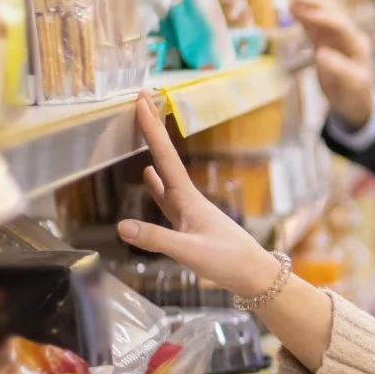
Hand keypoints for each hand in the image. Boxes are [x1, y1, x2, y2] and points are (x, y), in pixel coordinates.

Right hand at [118, 93, 281, 297]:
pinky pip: (167, 198)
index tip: (141, 99)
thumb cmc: (226, 261)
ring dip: (152, 154)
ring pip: (166, 175)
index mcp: (188, 198)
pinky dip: (156, 186)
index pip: (164, 156)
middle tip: (141, 102)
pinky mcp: (190, 224)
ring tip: (141, 134)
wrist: (253, 274)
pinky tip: (149, 178)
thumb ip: (155, 239)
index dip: (151, 128)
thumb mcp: (188, 251)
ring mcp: (189, 210)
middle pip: (165, 157)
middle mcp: (188, 198)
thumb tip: (121, 226)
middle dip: (152, 130)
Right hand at [289, 0, 374, 128]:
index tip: (305, 16)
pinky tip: (292, 11)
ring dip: (308, 7)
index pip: (340, 26)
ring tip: (291, 2)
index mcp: (358, 46)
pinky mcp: (325, 42)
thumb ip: (338, 70)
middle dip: (314, 6)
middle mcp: (348, 37)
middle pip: (332, 14)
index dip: (323, 19)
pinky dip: (304, 17)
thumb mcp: (350, 87)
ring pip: (323, 16)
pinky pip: (314, 26)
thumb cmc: (354, 95)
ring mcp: (336, 38)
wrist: (354, 102)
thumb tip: (321, 54)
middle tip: (295, 0)